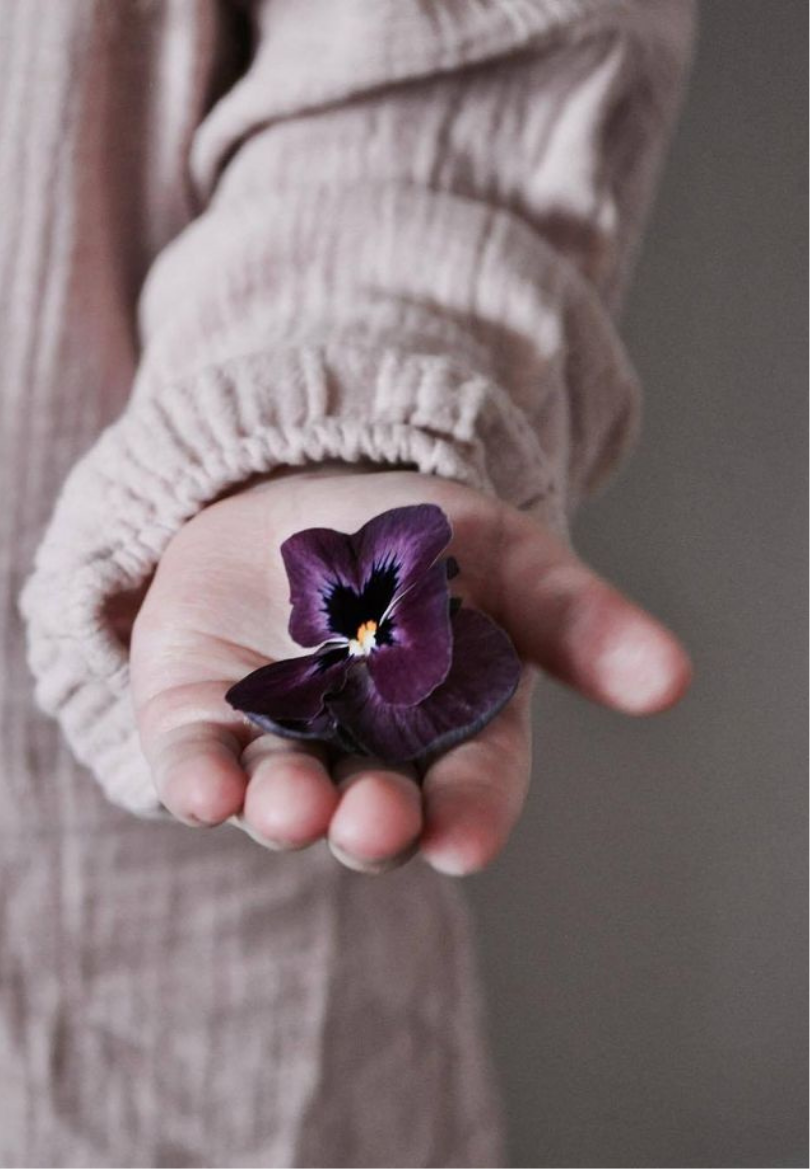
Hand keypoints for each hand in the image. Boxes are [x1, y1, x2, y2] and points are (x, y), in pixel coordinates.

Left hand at [130, 467, 690, 874]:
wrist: (297, 492)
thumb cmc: (415, 538)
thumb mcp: (506, 558)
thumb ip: (577, 619)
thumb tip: (674, 681)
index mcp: (450, 731)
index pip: (469, 790)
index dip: (468, 818)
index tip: (461, 841)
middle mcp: (366, 757)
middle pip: (375, 813)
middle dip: (375, 826)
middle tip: (373, 823)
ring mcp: (281, 745)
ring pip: (285, 800)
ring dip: (287, 811)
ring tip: (290, 806)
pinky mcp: (201, 724)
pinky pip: (198, 765)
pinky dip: (200, 781)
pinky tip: (206, 787)